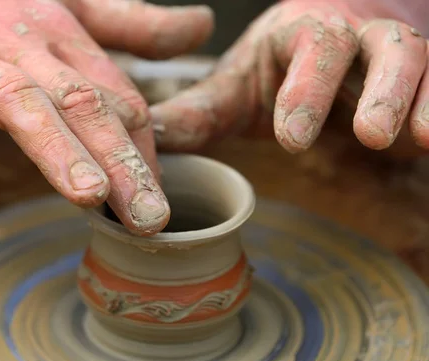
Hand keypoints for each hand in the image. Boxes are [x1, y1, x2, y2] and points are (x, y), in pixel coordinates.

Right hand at [0, 0, 212, 235]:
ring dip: (56, 150)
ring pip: (20, 104)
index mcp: (61, 35)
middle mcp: (21, 47)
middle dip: (120, 163)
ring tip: (89, 197)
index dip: (145, 149)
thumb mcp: (66, 5)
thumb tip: (200, 25)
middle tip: (149, 218)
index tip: (161, 199)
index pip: (118, 97)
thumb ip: (131, 24)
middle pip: (82, 103)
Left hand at [151, 0, 428, 155]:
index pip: (311, 48)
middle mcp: (361, 36)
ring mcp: (403, 56)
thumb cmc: (285, 68)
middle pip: (380, 47)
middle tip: (370, 135)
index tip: (291, 137)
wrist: (343, 39)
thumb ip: (201, 112)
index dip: (304, 91)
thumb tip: (147, 138)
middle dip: (379, 89)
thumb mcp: (241, 87)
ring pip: (423, 62)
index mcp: (306, 32)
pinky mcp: (428, 81)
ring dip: (422, 99)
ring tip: (418, 140)